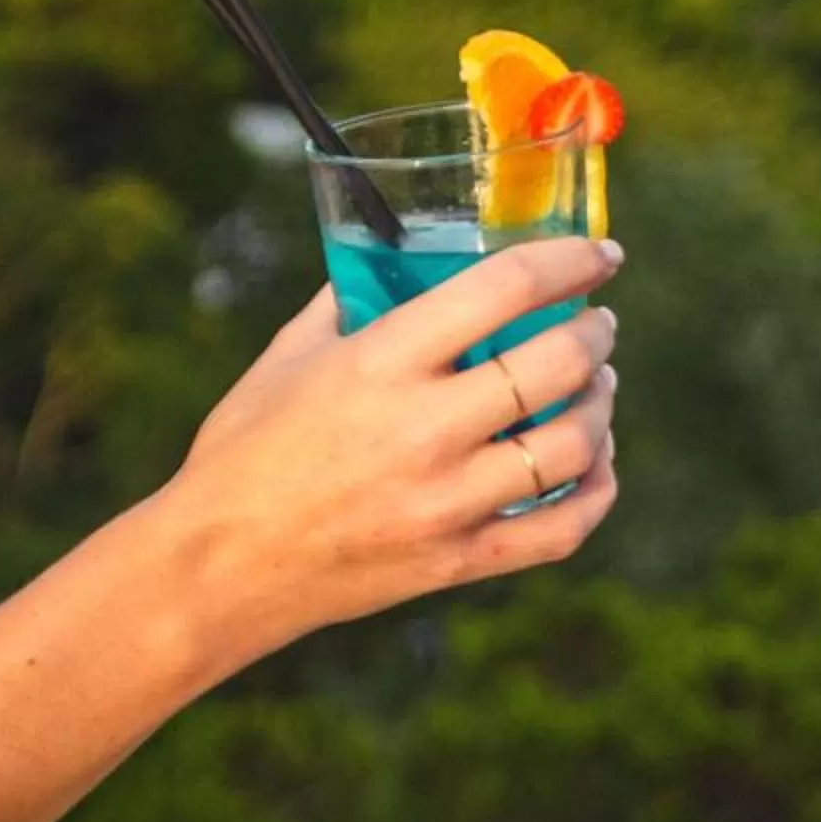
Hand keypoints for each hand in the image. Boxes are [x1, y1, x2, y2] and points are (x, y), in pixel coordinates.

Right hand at [153, 235, 624, 668]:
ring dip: (601, 404)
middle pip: (557, 363)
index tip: (600, 255)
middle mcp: (425, 430)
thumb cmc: (244, 451)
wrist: (219, 566)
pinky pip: (562, 529)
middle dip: (596, 332)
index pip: (506, 288)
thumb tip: (395, 259)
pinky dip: (597, 491)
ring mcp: (447, 503)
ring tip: (598, 384)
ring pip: (573, 444)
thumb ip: (348, 300)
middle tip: (598, 323)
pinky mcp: (457, 561)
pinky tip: (596, 462)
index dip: (570, 261)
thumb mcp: (288, 355)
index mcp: (382, 361)